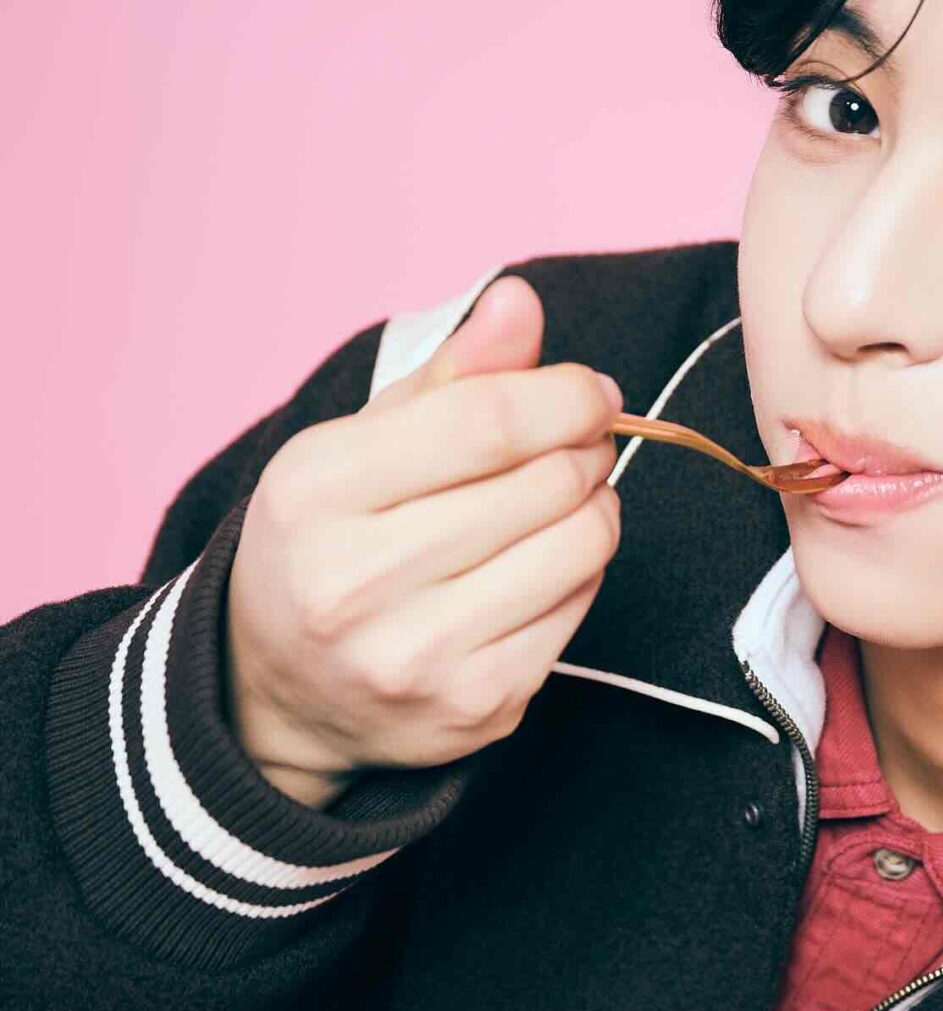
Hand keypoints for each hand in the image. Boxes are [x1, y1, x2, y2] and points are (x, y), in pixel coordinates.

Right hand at [223, 275, 624, 805]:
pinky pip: (579, 609)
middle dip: (586, 446)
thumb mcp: (357, 445)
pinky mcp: (474, 707)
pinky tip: (546, 559)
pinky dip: (582, 570)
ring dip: (596, 505)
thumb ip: (447, 374)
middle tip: (582, 439)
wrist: (278, 693)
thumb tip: (519, 303)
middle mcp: (356, 581)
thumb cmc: (329, 542)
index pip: (487, 421)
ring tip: (567, 495)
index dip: (565, 396)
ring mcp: (417, 655)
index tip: (592, 391)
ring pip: (578, 546)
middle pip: (544, 482)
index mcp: (317, 490)